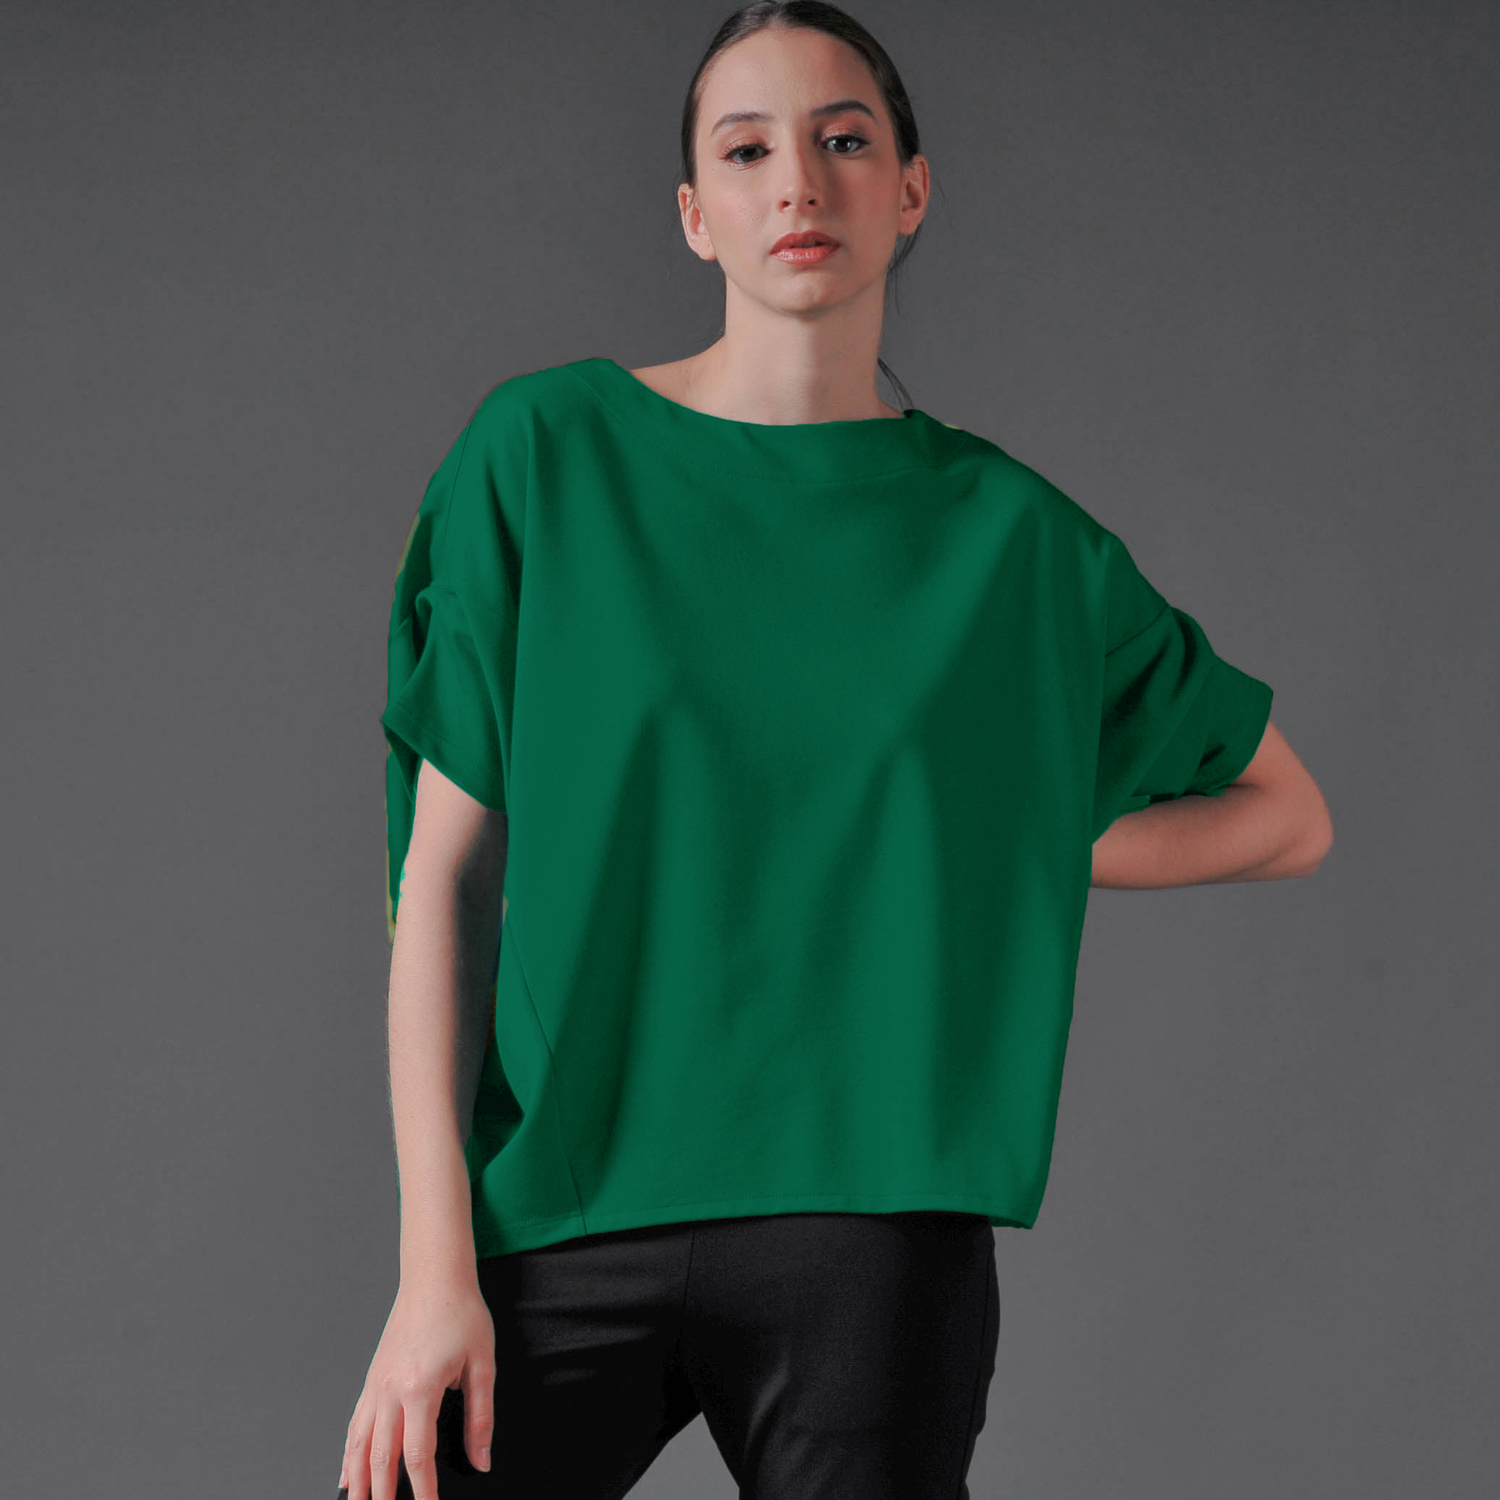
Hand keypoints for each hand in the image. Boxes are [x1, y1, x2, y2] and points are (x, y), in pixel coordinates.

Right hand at [339, 1271, 494, 1499]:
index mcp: (419, 1388)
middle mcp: (390, 1390)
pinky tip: (346, 1475)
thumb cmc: (460, 1313)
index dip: (423, 1491)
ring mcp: (376, 1384)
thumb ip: (481, 1417)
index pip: (417, 1456)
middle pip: (381, 1458)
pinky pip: (355, 1424)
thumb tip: (481, 1460)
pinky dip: (349, 1454)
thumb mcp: (483, 1364)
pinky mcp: (372, 1378)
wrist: (435, 1277)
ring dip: (359, 1482)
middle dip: (383, 1496)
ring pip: (360, 1445)